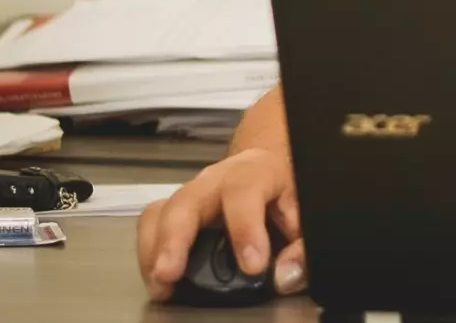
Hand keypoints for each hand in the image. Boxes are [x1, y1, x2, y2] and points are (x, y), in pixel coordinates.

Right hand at [136, 148, 305, 301]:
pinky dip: (150, 254)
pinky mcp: (174, 209)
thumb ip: (303, 245)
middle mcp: (216, 178)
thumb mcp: (306, 212)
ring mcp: (191, 192)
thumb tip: (285, 275)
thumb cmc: (285, 193)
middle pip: (187, 200)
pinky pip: (152, 225)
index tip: (252, 266)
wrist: (267, 170)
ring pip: (161, 212)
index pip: (245, 192)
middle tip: (170, 274)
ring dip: (154, 250)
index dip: (246, 229)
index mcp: (256, 172)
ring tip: (160, 284)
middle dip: (175, 239)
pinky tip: (158, 280)